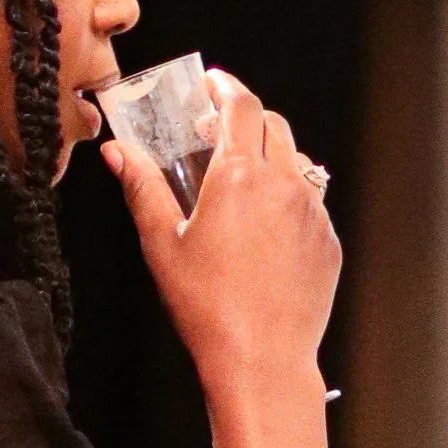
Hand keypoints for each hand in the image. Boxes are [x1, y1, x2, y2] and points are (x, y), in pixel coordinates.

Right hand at [101, 70, 340, 398]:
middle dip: (247, 119)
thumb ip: (143, 189)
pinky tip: (265, 230)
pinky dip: (290, 201)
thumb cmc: (207, 308)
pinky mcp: (328, 242)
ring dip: (272, 159)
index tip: (214, 85)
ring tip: (244, 184)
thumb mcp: (163, 246)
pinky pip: (312, 204)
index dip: (227, 87)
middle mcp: (284, 185)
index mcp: (239, 177)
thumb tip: (118, 152)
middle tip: (220, 134)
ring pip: (298, 163)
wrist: (263, 361)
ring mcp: (313, 213)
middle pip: (273, 125)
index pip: (241, 105)